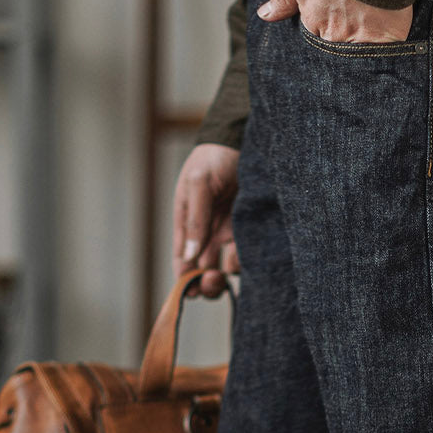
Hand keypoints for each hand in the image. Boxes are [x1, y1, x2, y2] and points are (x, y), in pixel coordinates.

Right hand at [172, 143, 240, 297]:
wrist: (245, 141)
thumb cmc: (214, 159)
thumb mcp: (199, 184)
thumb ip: (195, 219)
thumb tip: (190, 256)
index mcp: (187, 224)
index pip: (183, 260)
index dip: (184, 280)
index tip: (191, 291)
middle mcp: (207, 233)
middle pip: (204, 271)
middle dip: (207, 282)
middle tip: (213, 280)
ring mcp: (229, 234)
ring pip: (225, 268)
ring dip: (226, 273)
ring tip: (230, 263)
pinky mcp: (249, 232)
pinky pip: (246, 256)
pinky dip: (246, 261)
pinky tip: (245, 253)